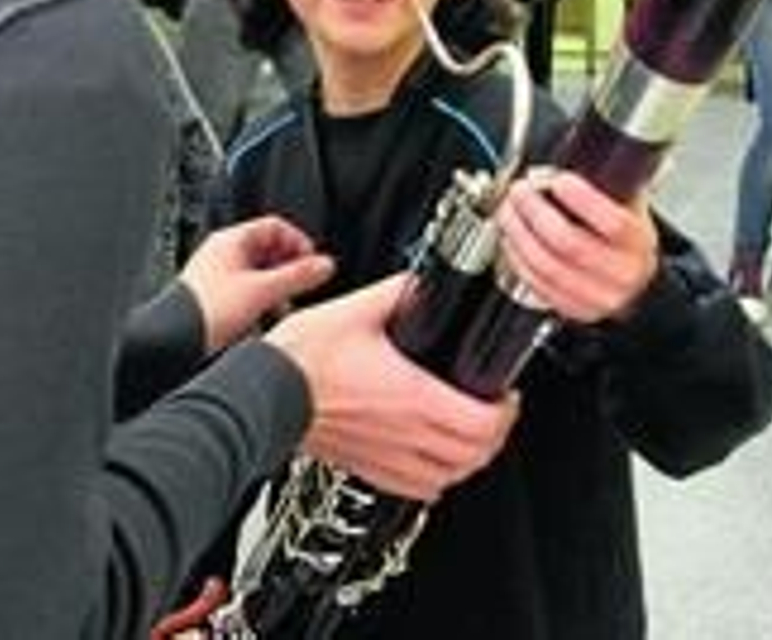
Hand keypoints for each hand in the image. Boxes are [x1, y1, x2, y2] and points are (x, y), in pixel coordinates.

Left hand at [180, 216, 333, 351]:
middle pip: (268, 249)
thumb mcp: (262, 291)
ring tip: (287, 302)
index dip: (298, 241)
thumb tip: (324, 265)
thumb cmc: (207, 310)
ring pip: (259, 271)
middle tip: (304, 282)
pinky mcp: (215, 296)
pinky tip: (267, 315)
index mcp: (231, 241)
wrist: (174, 340)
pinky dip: (263, 298)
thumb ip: (297, 276)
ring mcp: (218, 275)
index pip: (275, 226)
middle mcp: (223, 253)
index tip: (312, 261)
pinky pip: (247, 289)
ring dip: (278, 285)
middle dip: (290, 266)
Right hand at [265, 274, 516, 501]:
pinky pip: (419, 490)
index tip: (504, 394)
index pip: (482, 423)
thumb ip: (400, 292)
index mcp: (413, 396)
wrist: (266, 390)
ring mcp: (387, 457)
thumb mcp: (359, 308)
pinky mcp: (368, 468)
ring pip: (450, 477)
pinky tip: (433, 459)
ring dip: (470, 459)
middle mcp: (406, 434)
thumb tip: (423, 282)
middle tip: (494, 411)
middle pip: (476, 455)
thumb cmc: (304, 357)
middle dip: (495, 434)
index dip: (506, 411)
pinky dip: (438, 478)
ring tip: (470, 435)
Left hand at [495, 169, 657, 323]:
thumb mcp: (632, 208)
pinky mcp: (573, 309)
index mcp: (638, 243)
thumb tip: (580, 153)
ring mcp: (596, 296)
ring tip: (507, 211)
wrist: (639, 288)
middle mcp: (620, 273)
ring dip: (518, 234)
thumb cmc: (629, 243)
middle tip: (520, 191)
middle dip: (536, 212)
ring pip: (545, 265)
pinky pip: (536, 284)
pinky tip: (511, 238)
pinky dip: (516, 258)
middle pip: (569, 243)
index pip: (613, 222)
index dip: (582, 199)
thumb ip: (610, 183)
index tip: (558, 180)